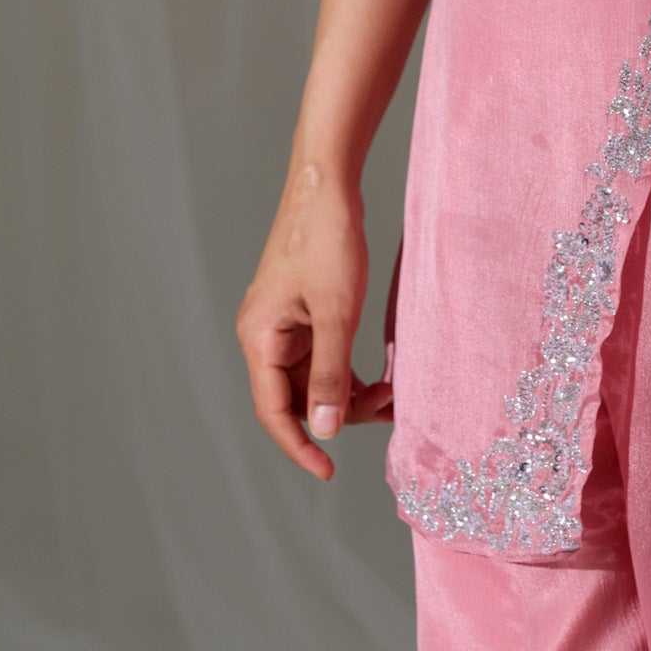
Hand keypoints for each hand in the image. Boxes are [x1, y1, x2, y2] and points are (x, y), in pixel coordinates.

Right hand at [235, 165, 394, 481]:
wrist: (328, 180)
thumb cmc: (327, 238)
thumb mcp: (336, 311)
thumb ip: (329, 374)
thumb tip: (326, 430)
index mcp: (259, 337)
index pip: (273, 412)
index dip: (299, 447)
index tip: (328, 471)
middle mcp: (264, 333)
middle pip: (295, 396)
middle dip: (338, 412)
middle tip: (387, 408)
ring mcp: (283, 320)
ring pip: (312, 376)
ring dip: (348, 390)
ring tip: (392, 391)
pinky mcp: (303, 308)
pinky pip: (322, 353)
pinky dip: (348, 367)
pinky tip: (380, 371)